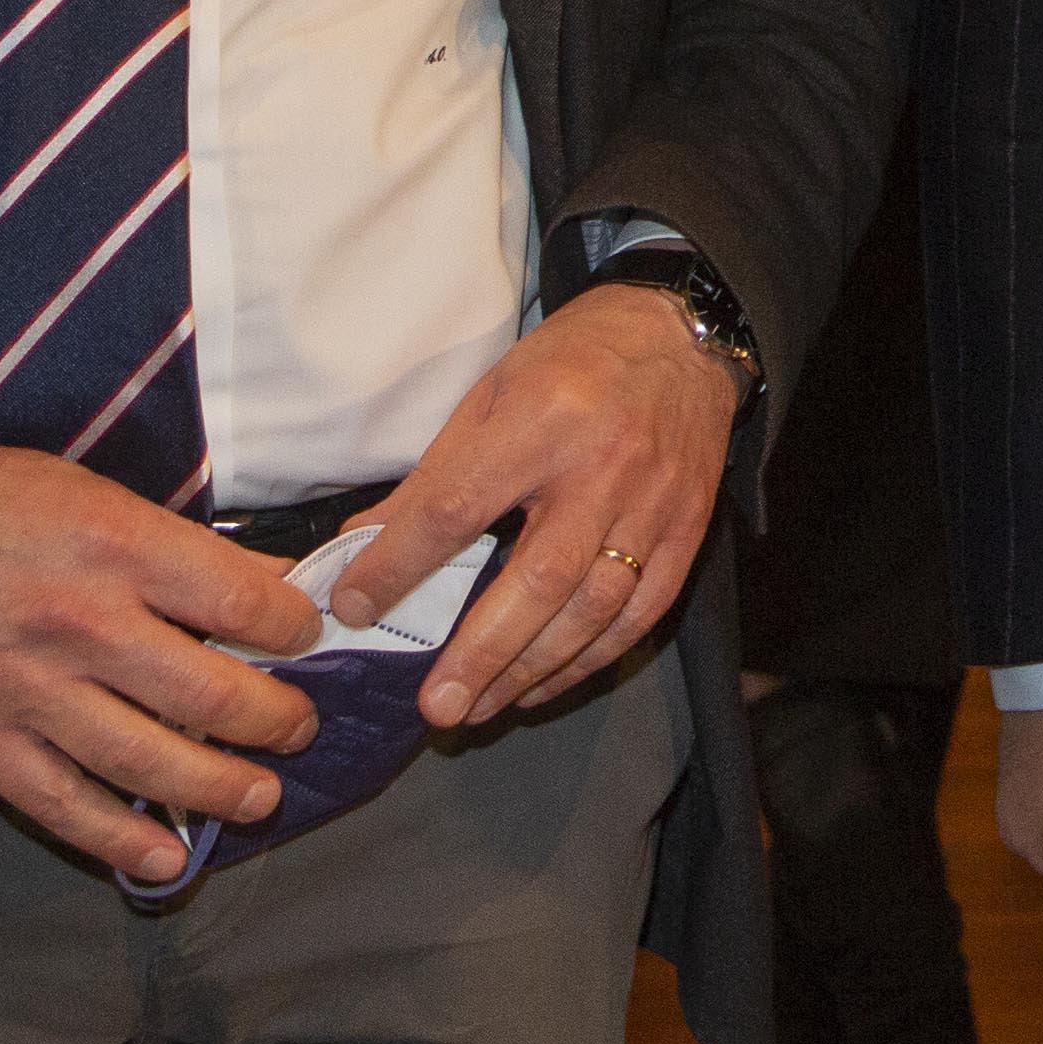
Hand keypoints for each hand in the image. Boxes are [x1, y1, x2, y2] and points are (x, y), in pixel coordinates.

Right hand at [0, 417, 325, 885]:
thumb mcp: (89, 491)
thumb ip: (173, 546)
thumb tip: (267, 583)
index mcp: (114, 545)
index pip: (241, 601)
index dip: (294, 627)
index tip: (311, 636)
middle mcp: (77, 622)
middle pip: (208, 694)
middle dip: (274, 719)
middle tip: (301, 727)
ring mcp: (25, 688)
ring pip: (146, 761)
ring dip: (218, 788)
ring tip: (261, 798)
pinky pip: (60, 804)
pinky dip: (118, 838)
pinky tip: (165, 856)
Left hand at [334, 285, 741, 731]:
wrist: (684, 335)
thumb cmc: (574, 359)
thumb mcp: (491, 394)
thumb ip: (434, 477)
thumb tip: (364, 546)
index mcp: (543, 418)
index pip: (457, 507)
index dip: (399, 565)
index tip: (353, 607)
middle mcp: (604, 465)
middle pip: (539, 578)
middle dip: (483, 651)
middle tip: (436, 708)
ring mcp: (654, 502)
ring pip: (593, 608)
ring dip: (532, 669)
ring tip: (479, 708)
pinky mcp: (689, 529)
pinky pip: (641, 613)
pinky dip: (590, 659)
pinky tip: (544, 684)